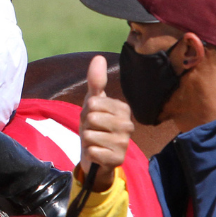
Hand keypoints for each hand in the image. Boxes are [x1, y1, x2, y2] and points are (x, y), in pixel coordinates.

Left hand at [78, 56, 133, 192]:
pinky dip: (90, 153)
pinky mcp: (118, 159)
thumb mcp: (93, 103)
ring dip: (87, 140)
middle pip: (91, 119)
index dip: (87, 111)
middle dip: (87, 126)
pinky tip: (97, 154)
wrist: (95, 156)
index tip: (94, 117)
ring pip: (90, 135)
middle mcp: (128, 125)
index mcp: (123, 109)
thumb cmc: (95, 126)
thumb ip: (96, 81)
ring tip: (95, 142)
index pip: (93, 103)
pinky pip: (92, 151)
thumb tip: (99, 57)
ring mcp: (125, 143)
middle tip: (94, 131)